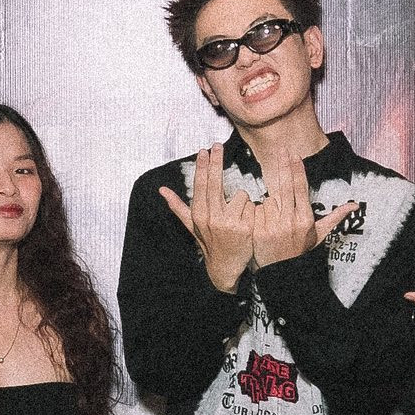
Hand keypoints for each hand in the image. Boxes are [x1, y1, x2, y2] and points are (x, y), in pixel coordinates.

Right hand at [159, 144, 255, 292]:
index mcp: (199, 215)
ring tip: (239, 214)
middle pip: (215, 183)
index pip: (200, 185)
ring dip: (242, 201)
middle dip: (216, 162)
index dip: (203, 166)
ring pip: (240, 194)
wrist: (226, 268)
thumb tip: (162, 190)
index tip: (204, 150)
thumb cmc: (211, 243)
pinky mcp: (246, 228)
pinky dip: (252, 210)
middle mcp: (211, 218)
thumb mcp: (192, 226)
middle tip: (217, 145)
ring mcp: (229, 223)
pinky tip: (248, 221)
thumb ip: (178, 207)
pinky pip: (252, 205)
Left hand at [251, 149, 356, 268]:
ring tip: (275, 215)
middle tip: (281, 148)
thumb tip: (355, 205)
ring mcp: (272, 226)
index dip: (297, 169)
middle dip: (283, 165)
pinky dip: (259, 211)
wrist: (283, 273)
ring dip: (271, 201)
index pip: (300, 188)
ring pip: (269, 199)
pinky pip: (257, 210)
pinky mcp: (258, 231)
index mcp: (305, 219)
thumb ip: (335, 217)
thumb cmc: (300, 250)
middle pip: (285, 186)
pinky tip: (264, 220)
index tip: (294, 155)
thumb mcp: (320, 234)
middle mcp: (290, 221)